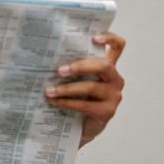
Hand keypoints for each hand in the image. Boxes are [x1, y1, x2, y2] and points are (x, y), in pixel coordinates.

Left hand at [44, 32, 125, 146]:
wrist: (81, 126)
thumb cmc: (77, 96)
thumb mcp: (75, 78)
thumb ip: (70, 65)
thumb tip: (46, 55)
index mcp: (107, 65)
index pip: (118, 46)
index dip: (109, 38)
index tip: (94, 38)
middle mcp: (114, 78)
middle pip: (104, 65)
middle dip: (80, 66)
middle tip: (60, 70)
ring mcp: (113, 95)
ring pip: (91, 87)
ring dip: (67, 88)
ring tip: (49, 90)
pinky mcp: (107, 111)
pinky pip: (85, 105)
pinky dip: (67, 102)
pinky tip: (54, 101)